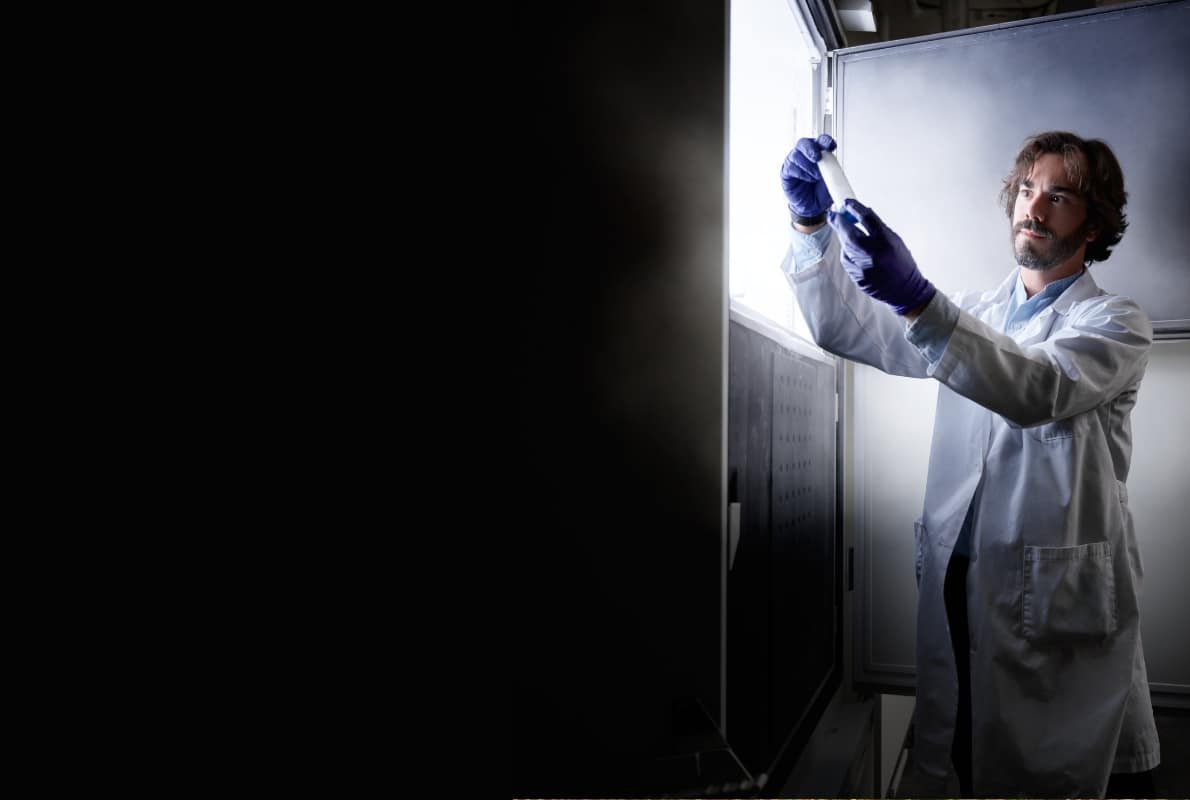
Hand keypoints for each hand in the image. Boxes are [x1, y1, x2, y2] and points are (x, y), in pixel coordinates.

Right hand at [780, 134, 836, 219]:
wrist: (812, 206)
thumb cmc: (821, 191)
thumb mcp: (832, 181)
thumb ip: (834, 172)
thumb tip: (837, 171)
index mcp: (818, 152)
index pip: (821, 141)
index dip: (825, 141)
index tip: (831, 145)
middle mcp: (805, 155)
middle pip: (804, 143)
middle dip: (811, 149)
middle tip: (817, 158)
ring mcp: (794, 162)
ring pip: (796, 155)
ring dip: (807, 165)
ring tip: (815, 177)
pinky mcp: (786, 172)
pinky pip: (790, 167)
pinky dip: (800, 173)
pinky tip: (807, 179)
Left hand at [828, 200, 935, 315]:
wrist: (905, 289)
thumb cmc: (902, 263)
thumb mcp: (894, 240)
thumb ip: (877, 228)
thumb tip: (859, 213)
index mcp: (886, 241)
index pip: (866, 219)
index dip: (854, 208)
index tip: (847, 203)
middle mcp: (873, 254)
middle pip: (849, 233)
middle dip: (838, 222)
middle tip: (832, 214)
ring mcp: (863, 267)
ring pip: (846, 247)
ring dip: (843, 237)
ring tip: (846, 231)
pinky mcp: (857, 276)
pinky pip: (847, 259)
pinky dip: (848, 252)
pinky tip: (854, 251)